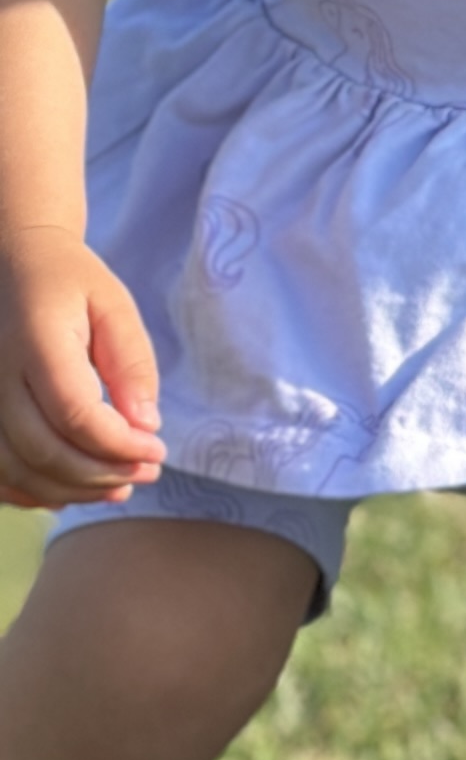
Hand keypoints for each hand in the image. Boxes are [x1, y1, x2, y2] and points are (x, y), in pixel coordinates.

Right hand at [0, 224, 163, 508]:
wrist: (11, 267)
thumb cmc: (70, 285)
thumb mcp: (113, 306)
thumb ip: (131, 364)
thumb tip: (146, 426)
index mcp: (34, 342)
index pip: (74, 414)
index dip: (119, 444)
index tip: (158, 448)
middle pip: (44, 451)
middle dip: (103, 473)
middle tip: (149, 471)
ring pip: (18, 471)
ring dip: (74, 490)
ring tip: (121, 485)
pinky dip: (37, 492)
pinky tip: (77, 488)